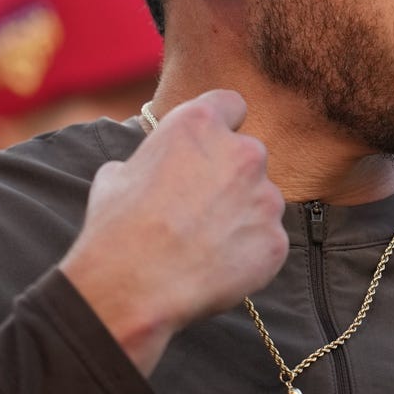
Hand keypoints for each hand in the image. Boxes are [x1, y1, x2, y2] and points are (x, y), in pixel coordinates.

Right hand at [59, 89, 286, 373]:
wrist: (130, 288)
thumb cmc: (117, 228)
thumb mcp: (118, 173)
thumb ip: (153, 158)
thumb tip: (155, 167)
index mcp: (200, 124)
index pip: (231, 104)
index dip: (221, 124)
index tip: (211, 145)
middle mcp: (242, 152)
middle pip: (249, 154)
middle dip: (231, 175)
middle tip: (202, 206)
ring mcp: (265, 197)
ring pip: (262, 198)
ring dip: (243, 214)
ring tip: (206, 243)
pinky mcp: (276, 240)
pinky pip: (268, 239)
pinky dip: (250, 251)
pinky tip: (218, 267)